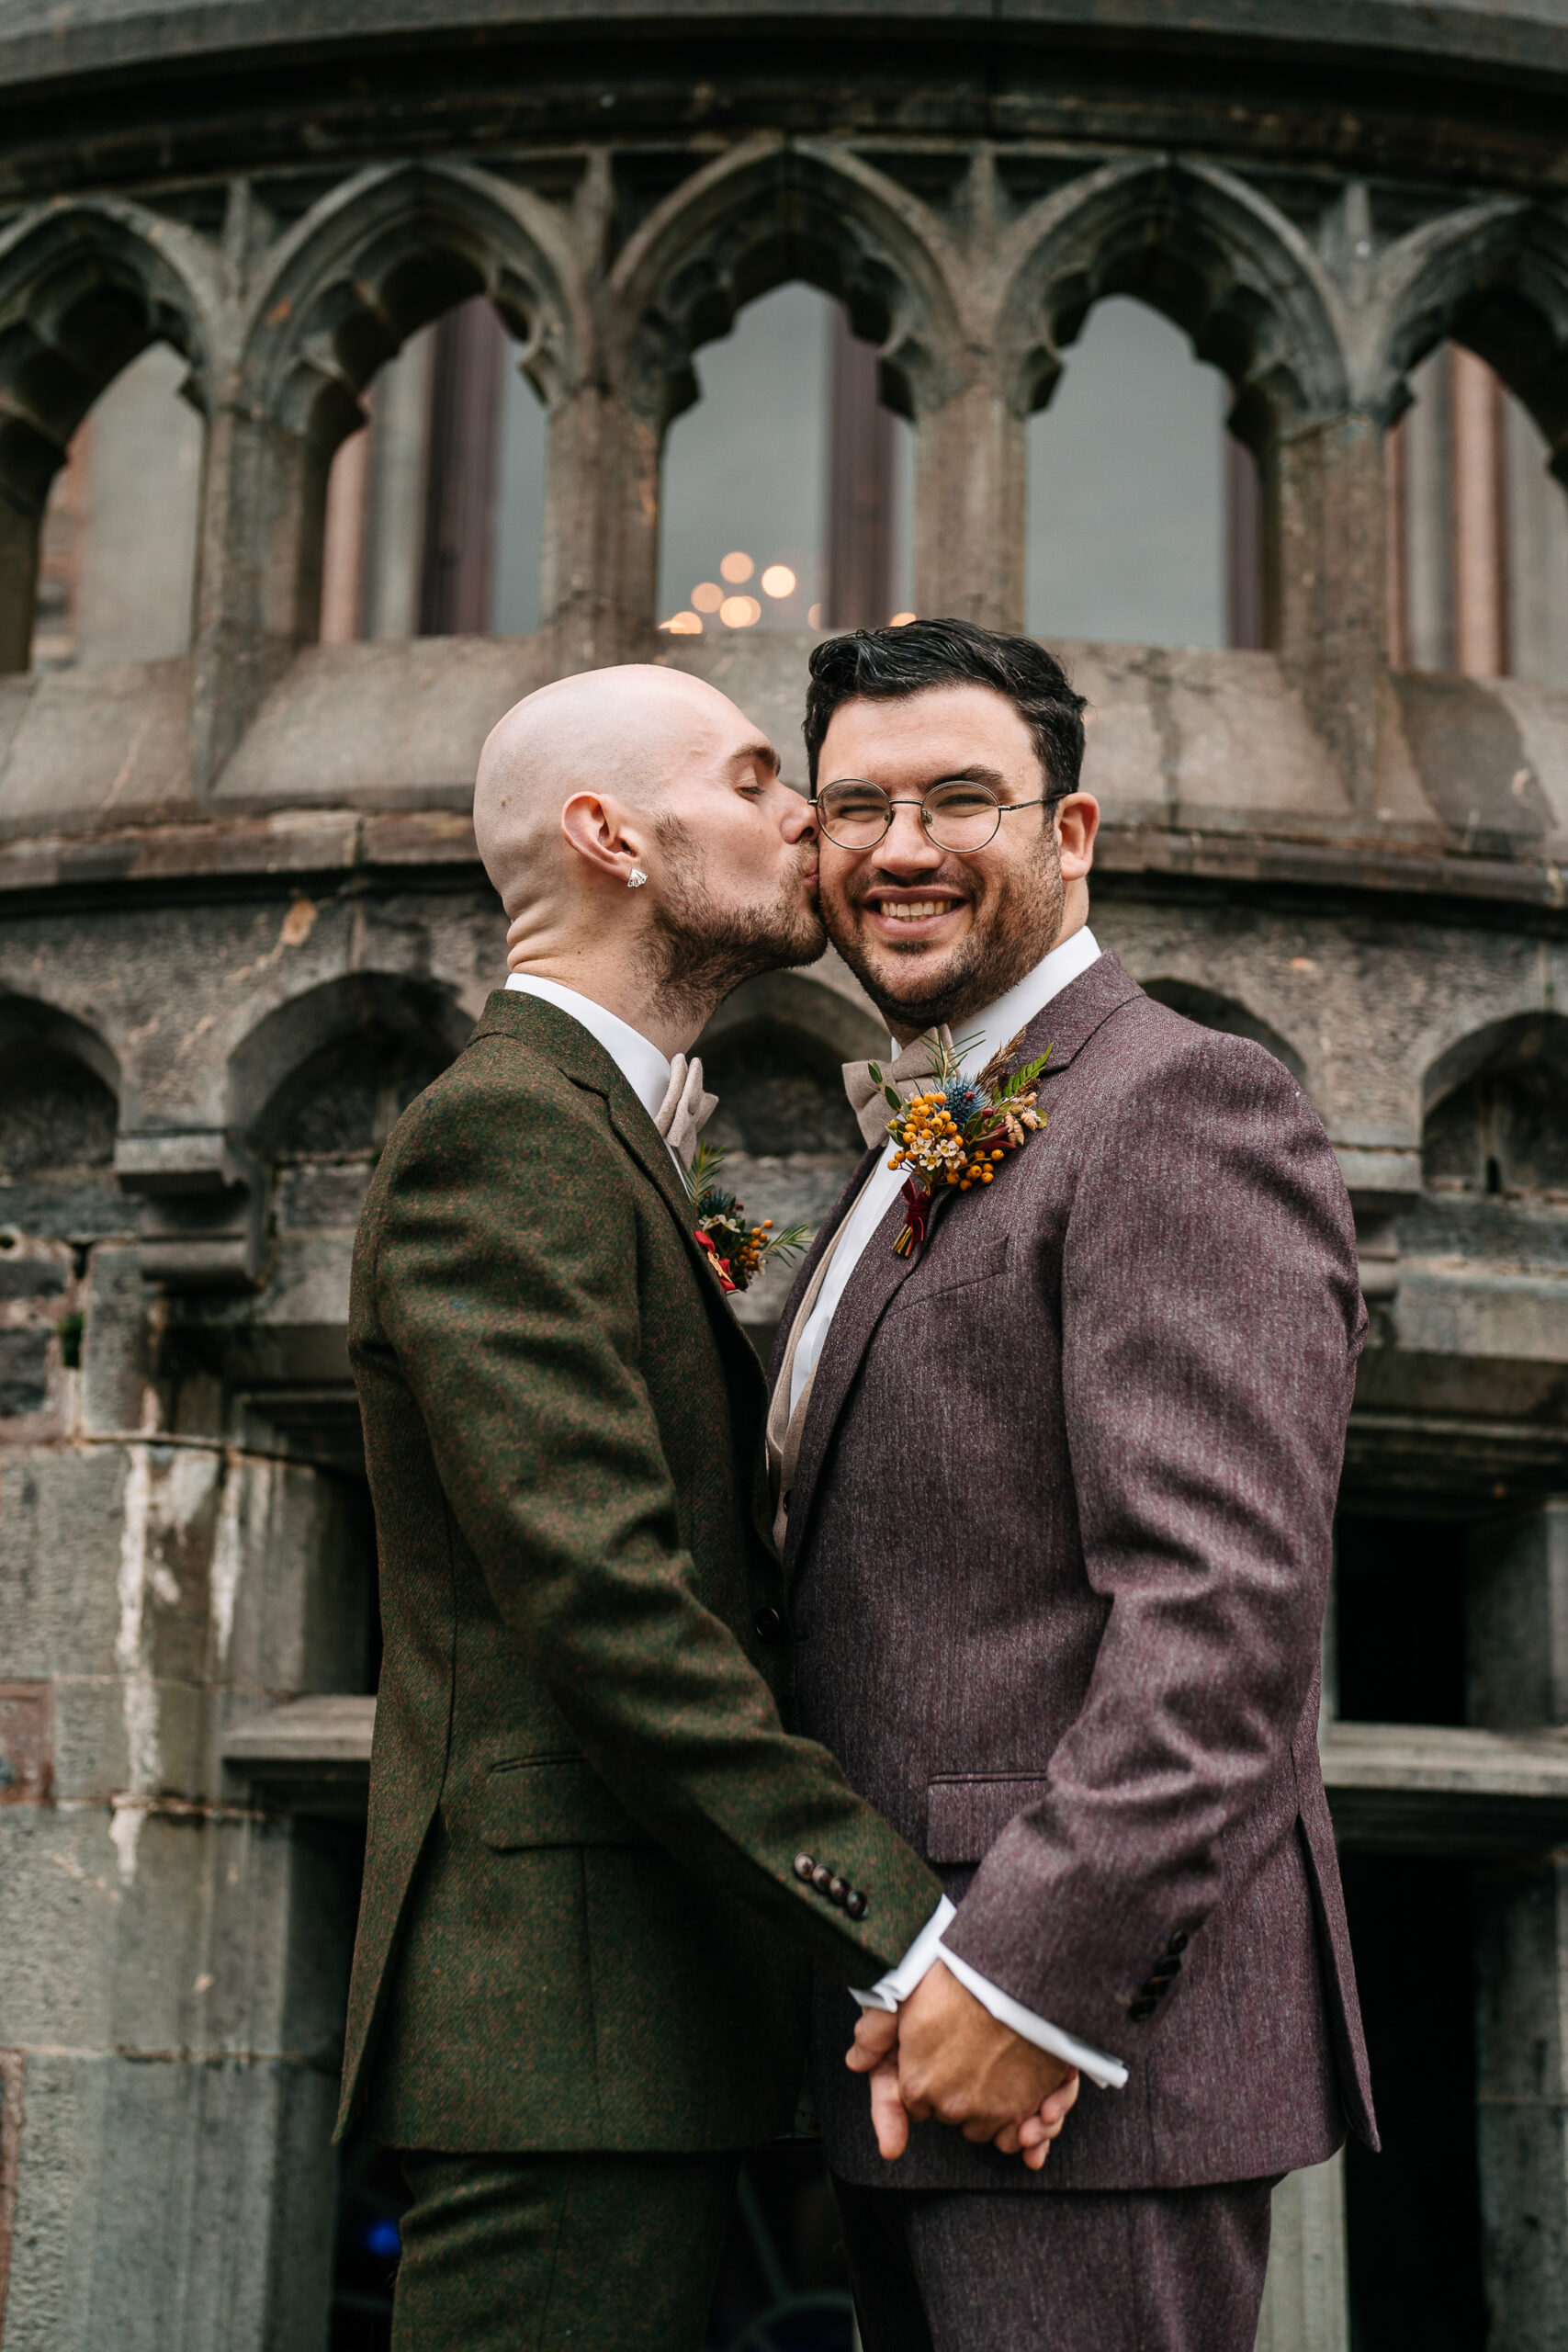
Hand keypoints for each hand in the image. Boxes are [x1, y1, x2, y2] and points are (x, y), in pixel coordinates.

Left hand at [846, 1978, 1079, 2168]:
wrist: (1021, 1975)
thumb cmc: (963, 1979)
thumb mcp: (906, 1993)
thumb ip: (875, 2031)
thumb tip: (856, 2059)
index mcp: (918, 2083)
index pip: (912, 2101)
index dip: (924, 2076)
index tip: (936, 2056)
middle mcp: (951, 2106)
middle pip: (946, 2112)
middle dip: (951, 2090)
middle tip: (965, 2051)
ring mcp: (990, 2111)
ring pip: (980, 2124)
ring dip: (983, 2105)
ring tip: (992, 2063)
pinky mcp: (1027, 2110)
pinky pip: (1016, 2134)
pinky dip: (1016, 2118)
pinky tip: (1016, 2087)